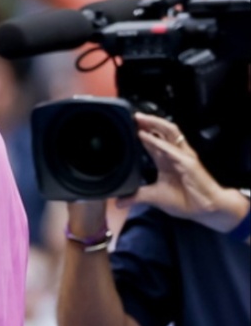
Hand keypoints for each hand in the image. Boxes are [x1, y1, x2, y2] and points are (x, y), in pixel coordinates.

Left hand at [119, 114, 246, 231]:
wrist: (206, 209)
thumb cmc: (186, 201)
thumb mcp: (154, 197)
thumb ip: (136, 197)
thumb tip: (118, 203)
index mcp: (166, 160)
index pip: (153, 141)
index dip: (142, 132)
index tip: (129, 126)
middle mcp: (175, 155)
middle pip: (162, 132)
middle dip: (148, 122)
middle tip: (134, 116)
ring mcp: (183, 157)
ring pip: (170, 133)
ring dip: (154, 124)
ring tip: (140, 119)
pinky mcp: (188, 163)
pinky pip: (172, 149)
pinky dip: (159, 142)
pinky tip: (147, 136)